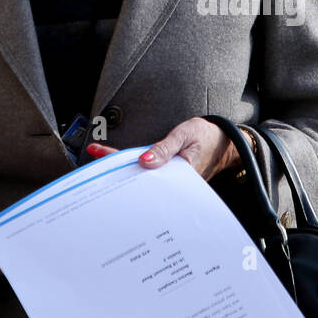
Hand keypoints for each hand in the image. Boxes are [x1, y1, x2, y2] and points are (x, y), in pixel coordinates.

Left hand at [84, 117, 250, 182]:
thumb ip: (164, 148)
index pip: (141, 172)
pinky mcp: (168, 176)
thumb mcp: (185, 135)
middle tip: (92, 160)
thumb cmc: (207, 136)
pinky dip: (133, 168)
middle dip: (114, 172)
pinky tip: (119, 164)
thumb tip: (143, 161)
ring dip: (121, 169)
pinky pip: (148, 174)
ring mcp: (169, 181)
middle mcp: (171, 182)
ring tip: (99, 158)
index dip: (118, 164)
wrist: (225, 143)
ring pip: (141, 178)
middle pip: (137, 180)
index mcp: (177, 174)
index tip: (99, 154)